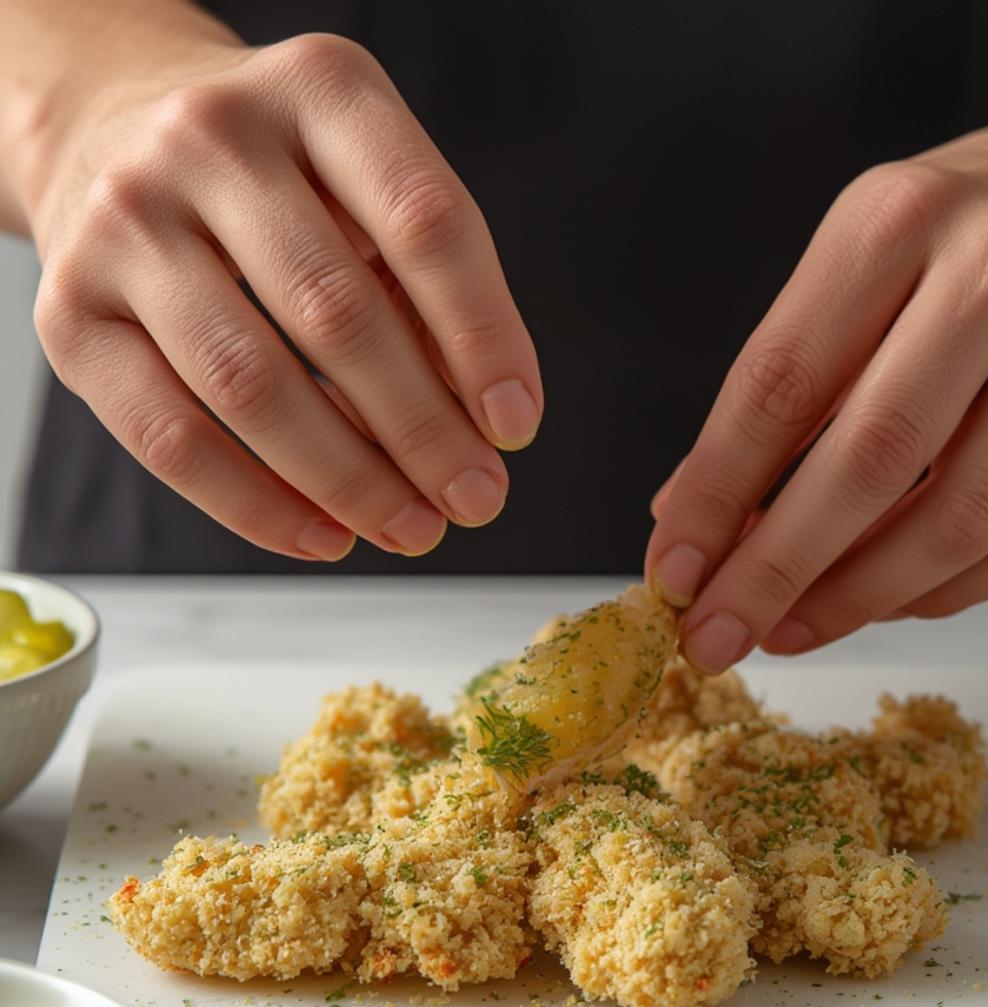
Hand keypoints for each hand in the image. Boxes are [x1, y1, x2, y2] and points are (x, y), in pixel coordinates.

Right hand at [23, 29, 541, 559]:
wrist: (111, 127)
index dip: (482, 336)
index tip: (516, 424)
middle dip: (423, 429)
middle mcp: (210, 138)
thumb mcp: (364, 188)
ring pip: (249, 384)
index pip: (423, 221)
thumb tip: (480, 426)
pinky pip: (171, 436)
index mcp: (317, 89)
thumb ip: (424, 287)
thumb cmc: (275, 180)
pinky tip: (325, 536)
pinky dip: (258, 506)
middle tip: (475, 498)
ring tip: (411, 528)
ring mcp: (126, 222)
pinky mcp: (70, 311)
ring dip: (348, 480)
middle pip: (336, 312)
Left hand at [646, 108, 987, 669]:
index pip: (779, 384)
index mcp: (896, 223)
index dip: (715, 496)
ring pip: (958, 521)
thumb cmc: (955, 232)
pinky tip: (886, 600)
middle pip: (869, 462)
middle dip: (776, 571)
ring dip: (859, 599)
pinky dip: (944, 592)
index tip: (672, 572)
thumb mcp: (850, 263)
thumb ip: (777, 381)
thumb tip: (687, 517)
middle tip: (716, 634)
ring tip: (788, 628)